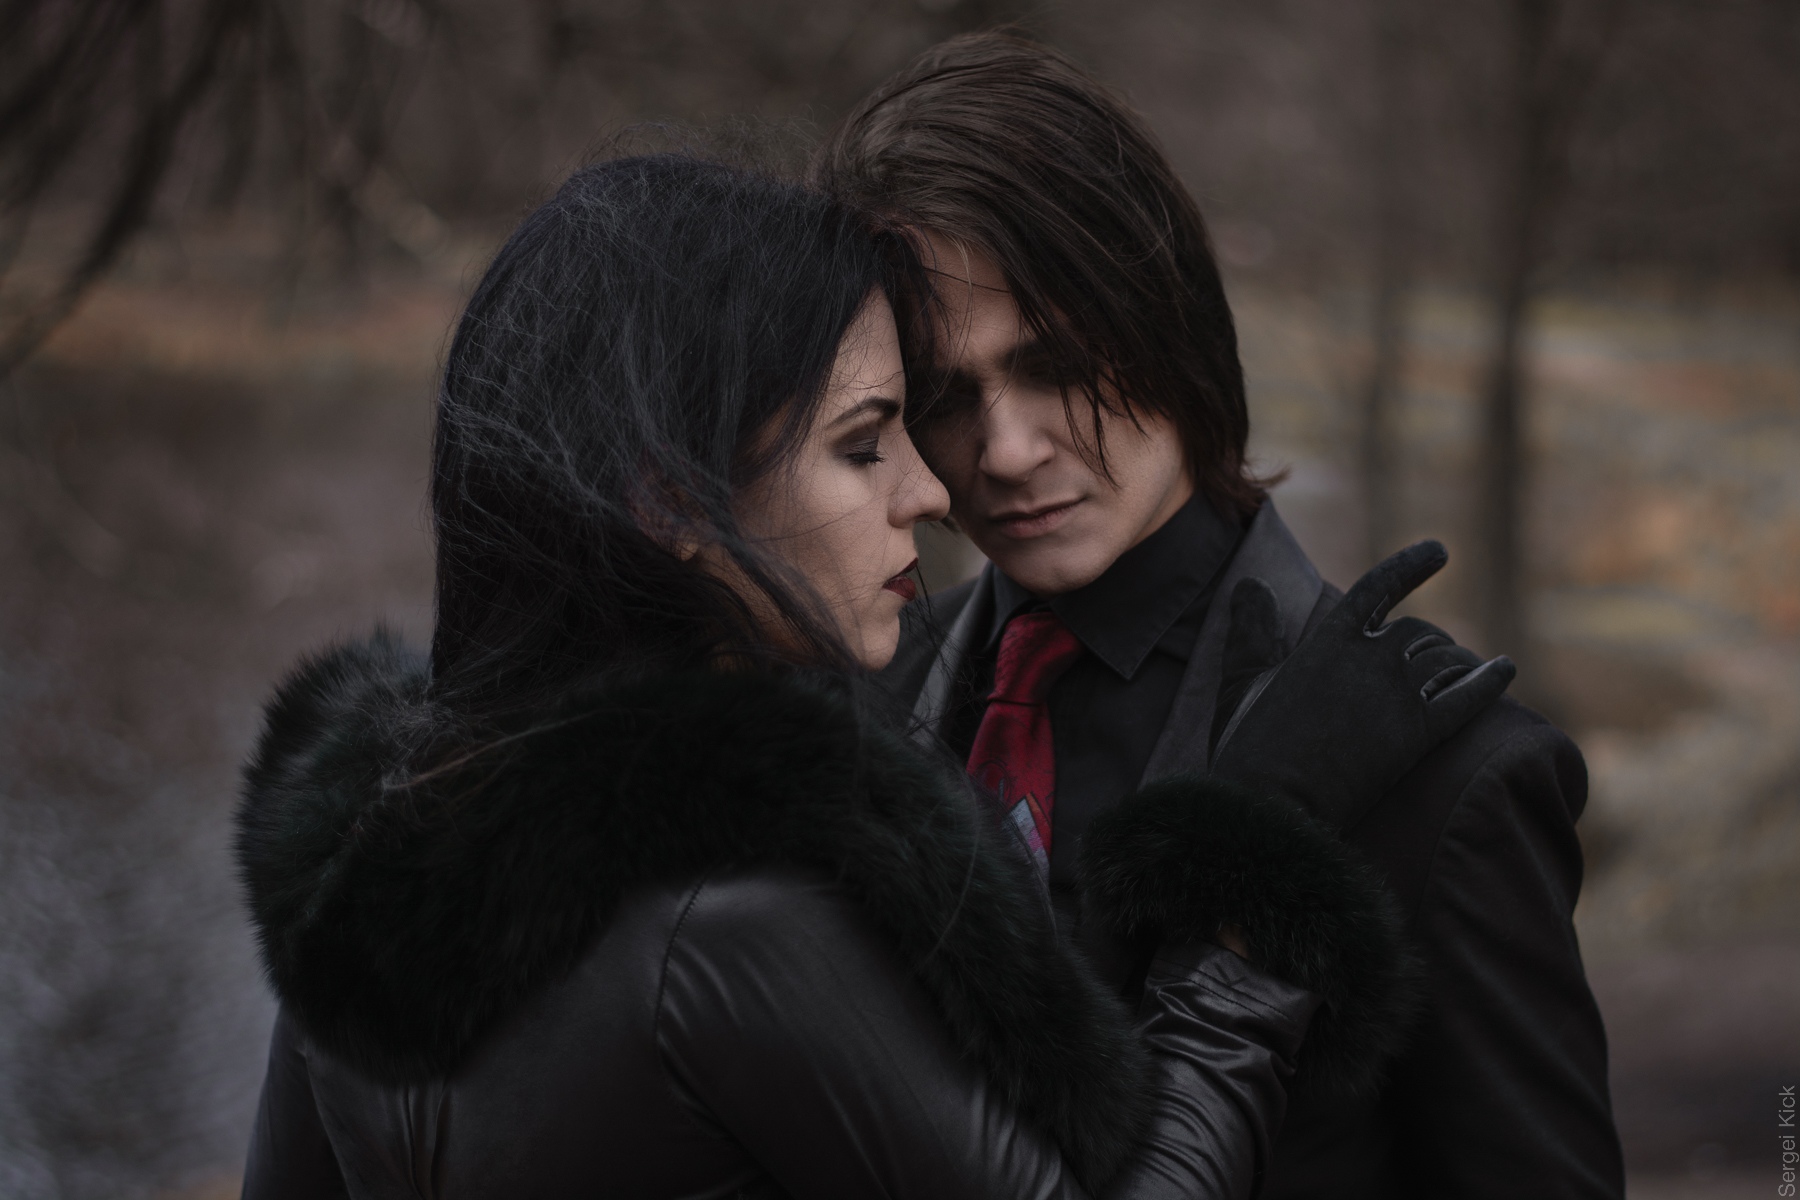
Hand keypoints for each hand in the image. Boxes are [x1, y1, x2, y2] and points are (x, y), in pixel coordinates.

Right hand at [1209, 540, 1513, 830]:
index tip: (1439, 552)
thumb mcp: (1241, 680)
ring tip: (1462, 665)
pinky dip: (1490, 680)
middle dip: (1429, 639)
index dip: (1411, 566)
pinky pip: (1468, 697)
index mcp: (1328, 639)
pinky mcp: (1419, 735)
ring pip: (1445, 660)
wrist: (1272, 807)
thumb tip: (1250, 582)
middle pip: (1418, 632)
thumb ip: (1251, 629)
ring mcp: (1399, 695)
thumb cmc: (1249, 748)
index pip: (1379, 586)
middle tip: (1434, 649)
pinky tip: (1505, 670)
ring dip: (1456, 660)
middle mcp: (1371, 657)